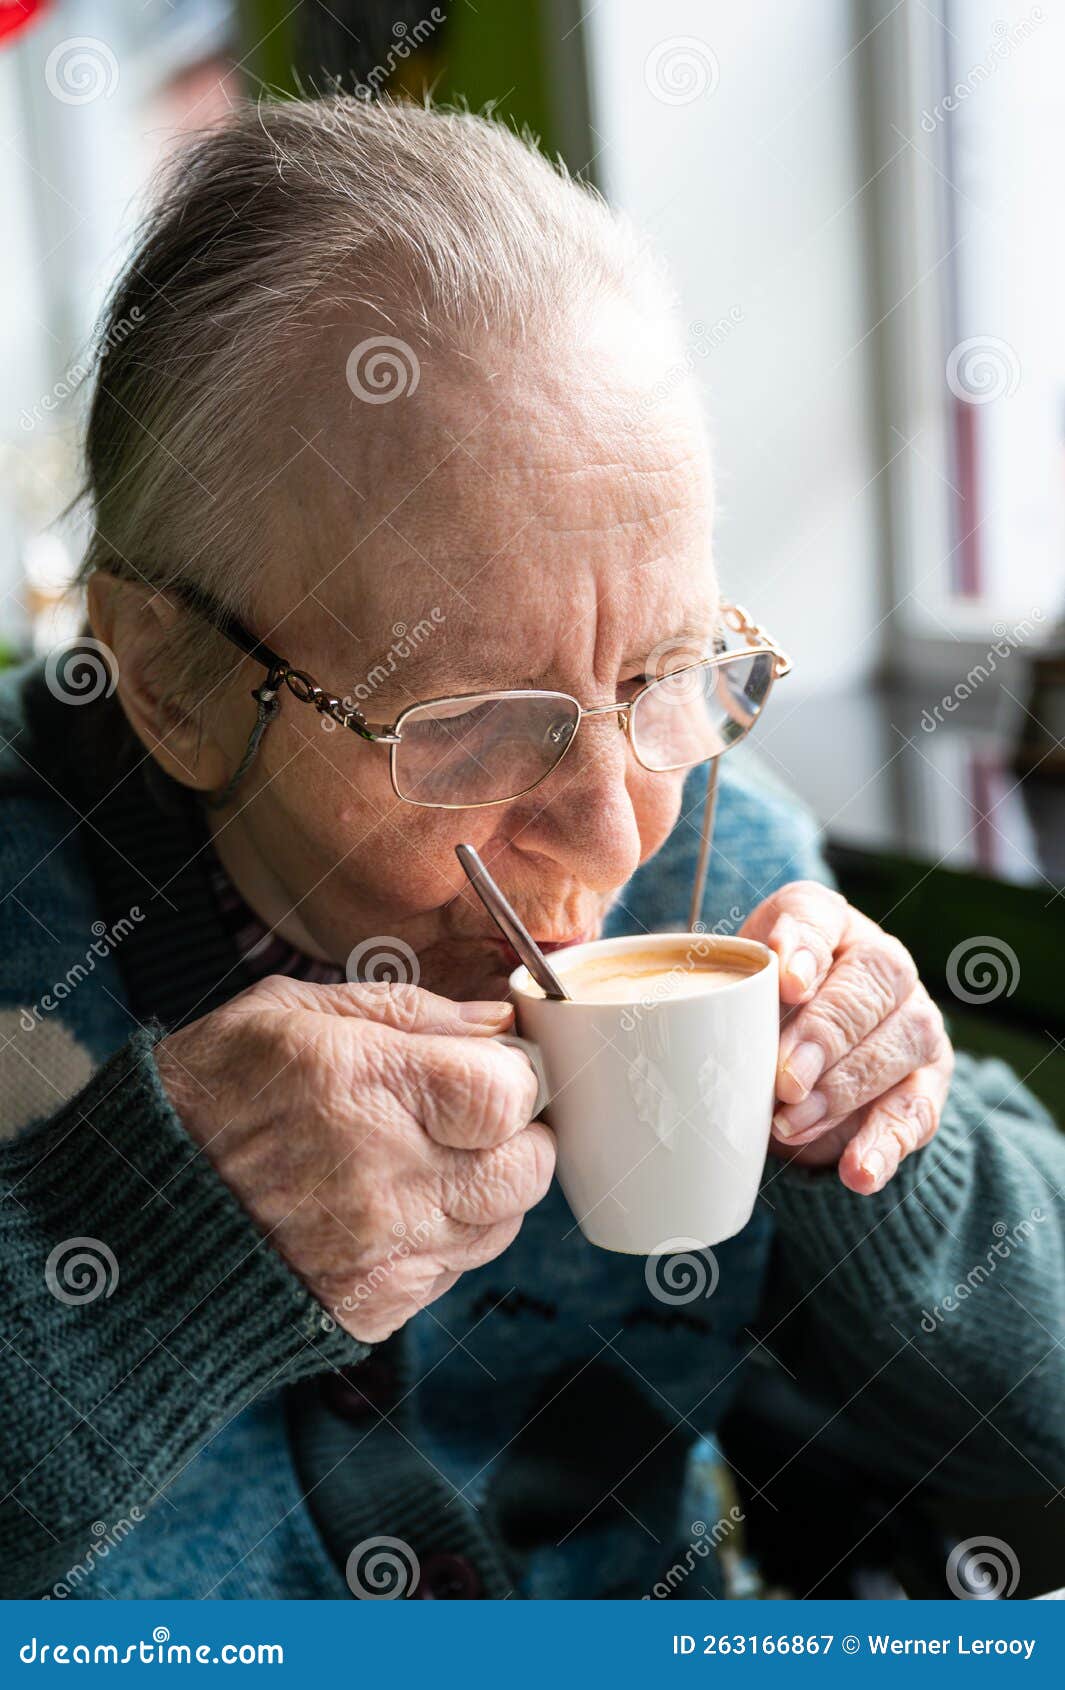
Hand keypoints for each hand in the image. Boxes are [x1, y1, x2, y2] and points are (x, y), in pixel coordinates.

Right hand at [155, 978, 554, 1342]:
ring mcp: (383, 1254)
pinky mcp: (374, 1307)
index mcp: (365, 1087)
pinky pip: (454, 1271)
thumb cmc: (206, 1098)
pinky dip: (444, 1239)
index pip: (510, 1093)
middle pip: (526, 1167)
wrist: (134, 1216)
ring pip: (501, 1223)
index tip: (493, 1069)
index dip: (517, 1077)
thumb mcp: (287, 1012)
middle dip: (518, 1136)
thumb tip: (494, 1023)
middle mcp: (385, 1179)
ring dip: (485, 1189)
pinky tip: (393, 1209)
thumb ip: (404, 1009)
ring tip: (425, 1161)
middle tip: (474, 1117)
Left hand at [741, 882, 953, 1193]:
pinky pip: (918, 1110)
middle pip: (871, 982)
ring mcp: (913, 1018)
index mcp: (825, 924)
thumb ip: (734, 1002)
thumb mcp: (738, 999)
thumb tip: (714, 1033)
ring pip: (900, 1043)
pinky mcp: (929, 1081)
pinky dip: (885, 1144)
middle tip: (784, 1080)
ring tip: (791, 1125)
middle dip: (825, 1035)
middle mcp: (880, 961)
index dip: (802, 946)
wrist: (800, 1072)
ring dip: (843, 1091)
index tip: (787, 983)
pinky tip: (858, 1172)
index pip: (817, 915)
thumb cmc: (760, 1017)